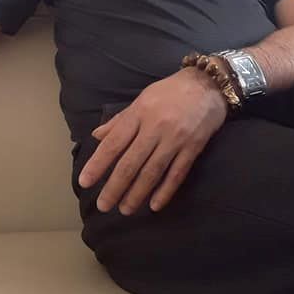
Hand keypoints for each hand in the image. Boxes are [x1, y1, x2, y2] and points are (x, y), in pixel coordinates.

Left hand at [78, 68, 227, 214]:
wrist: (208, 84)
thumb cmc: (171, 91)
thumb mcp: (142, 98)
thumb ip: (120, 120)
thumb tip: (96, 136)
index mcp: (139, 113)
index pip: (114, 143)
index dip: (98, 164)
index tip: (85, 182)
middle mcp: (155, 126)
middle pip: (131, 162)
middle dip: (115, 187)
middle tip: (103, 206)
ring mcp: (175, 138)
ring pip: (152, 171)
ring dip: (137, 193)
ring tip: (125, 209)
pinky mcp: (193, 147)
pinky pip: (177, 173)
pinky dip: (165, 191)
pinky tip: (154, 205)